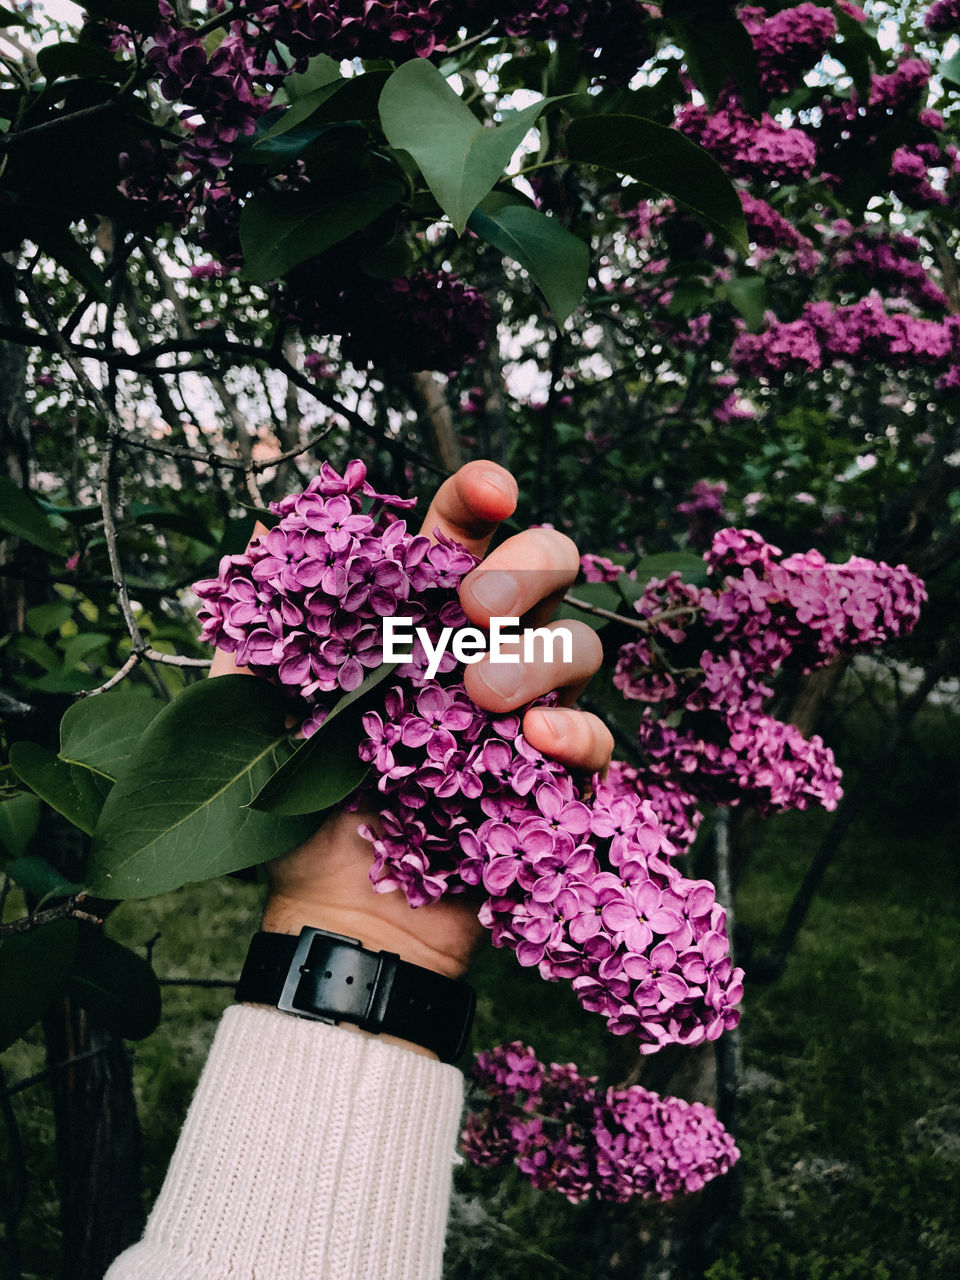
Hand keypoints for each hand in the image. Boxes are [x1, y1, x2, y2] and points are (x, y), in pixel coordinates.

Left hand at [223, 462, 612, 984]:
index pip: (463, 531)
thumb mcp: (255, 706)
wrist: (338, 911)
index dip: (482, 496)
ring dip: (540, 655)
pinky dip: (578, 730)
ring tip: (483, 698)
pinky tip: (536, 741)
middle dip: (530, 567)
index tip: (488, 493)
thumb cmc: (295, 806)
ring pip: (578, 642)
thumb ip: (262, 623)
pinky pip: (596, 736)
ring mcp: (522, 711)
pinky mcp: (551, 777)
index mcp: (415, 615)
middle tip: (476, 610)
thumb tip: (267, 526)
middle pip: (548, 566)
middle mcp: (478, 648)